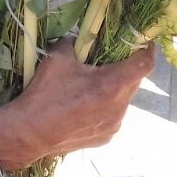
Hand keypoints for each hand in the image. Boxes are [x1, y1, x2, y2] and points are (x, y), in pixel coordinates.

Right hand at [0, 42, 153, 171]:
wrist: (30, 132)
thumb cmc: (46, 94)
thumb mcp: (57, 58)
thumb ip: (72, 43)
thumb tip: (77, 39)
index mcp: (112, 85)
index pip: (144, 65)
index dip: (147, 51)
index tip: (144, 43)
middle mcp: (119, 107)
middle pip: (134, 82)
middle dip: (126, 69)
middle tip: (110, 61)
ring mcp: (114, 125)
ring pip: (123, 100)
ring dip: (114, 90)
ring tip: (92, 86)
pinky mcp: (105, 137)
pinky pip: (112, 116)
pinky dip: (105, 107)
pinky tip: (85, 106)